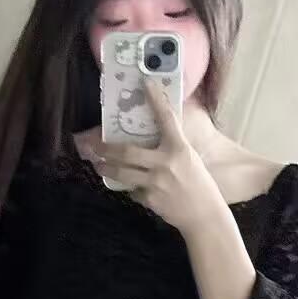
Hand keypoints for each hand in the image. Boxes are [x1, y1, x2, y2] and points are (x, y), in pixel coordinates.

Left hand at [93, 78, 227, 234]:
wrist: (205, 215)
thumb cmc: (200, 185)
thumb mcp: (190, 159)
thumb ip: (173, 146)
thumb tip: (159, 131)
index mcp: (179, 148)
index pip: (166, 118)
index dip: (156, 99)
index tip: (146, 82)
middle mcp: (166, 163)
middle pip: (127, 151)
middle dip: (105, 148)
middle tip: (92, 144)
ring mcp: (156, 182)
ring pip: (122, 173)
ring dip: (106, 168)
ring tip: (97, 164)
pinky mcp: (151, 199)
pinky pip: (133, 191)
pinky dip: (131, 188)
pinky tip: (131, 187)